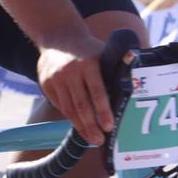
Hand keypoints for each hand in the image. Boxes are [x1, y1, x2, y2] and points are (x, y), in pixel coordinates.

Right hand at [35, 29, 113, 146]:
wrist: (58, 37)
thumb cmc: (88, 50)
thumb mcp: (102, 52)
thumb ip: (114, 69)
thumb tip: (132, 91)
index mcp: (88, 62)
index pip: (97, 90)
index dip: (103, 110)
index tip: (109, 126)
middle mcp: (70, 71)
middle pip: (80, 104)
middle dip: (91, 125)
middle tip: (100, 140)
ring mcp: (55, 78)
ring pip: (68, 108)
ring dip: (80, 126)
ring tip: (91, 138)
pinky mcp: (46, 84)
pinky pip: (60, 105)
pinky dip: (70, 116)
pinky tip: (79, 125)